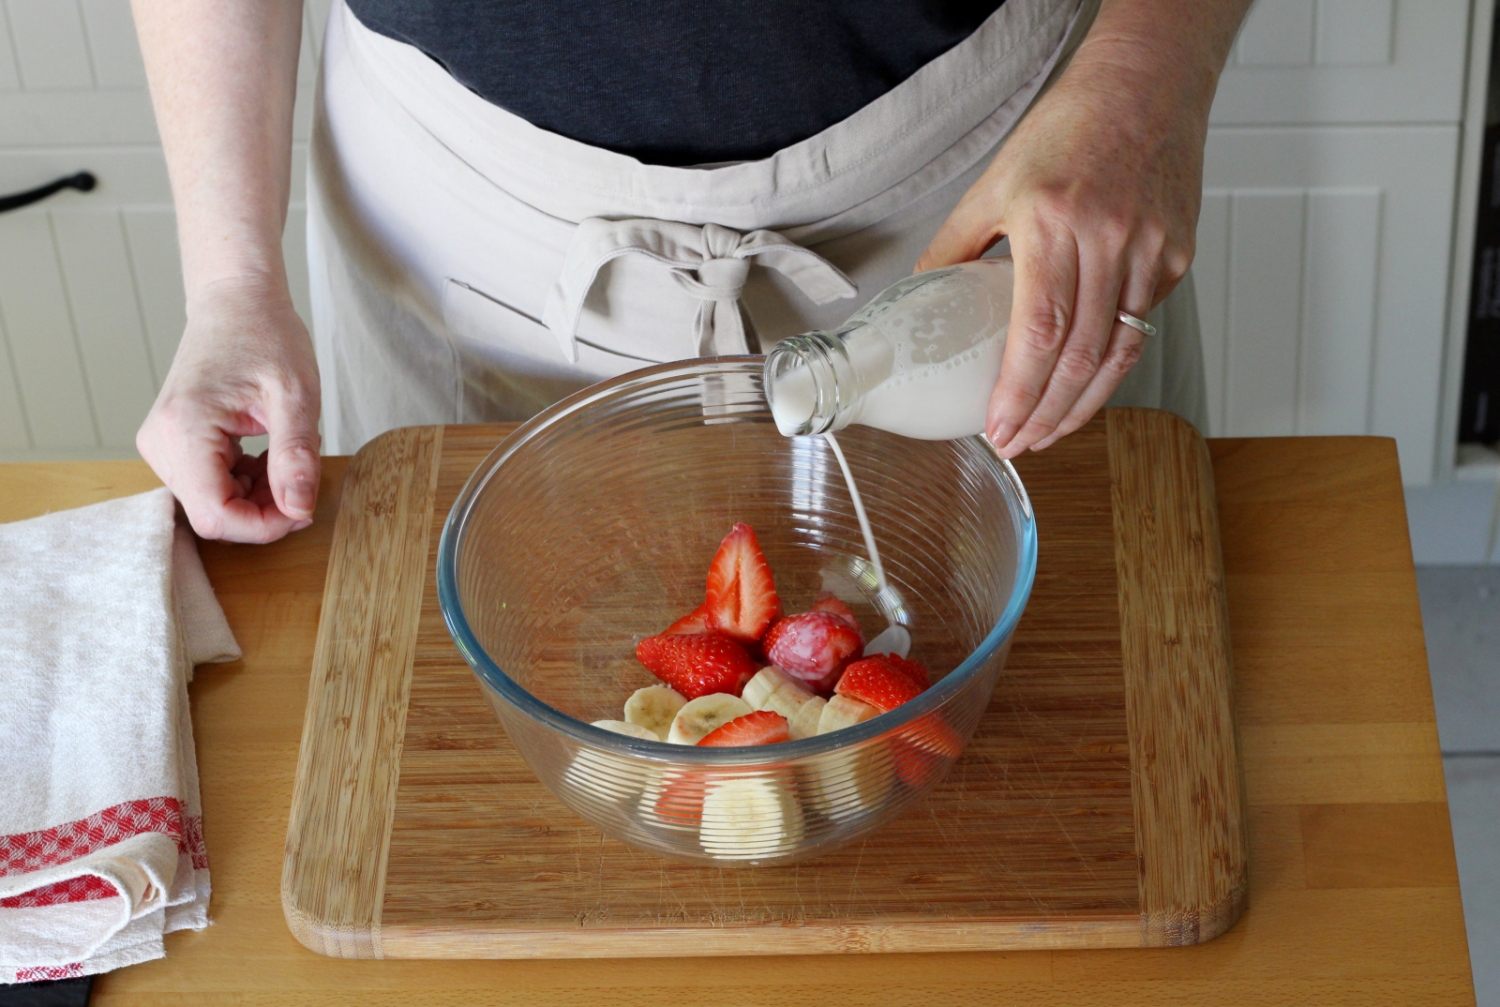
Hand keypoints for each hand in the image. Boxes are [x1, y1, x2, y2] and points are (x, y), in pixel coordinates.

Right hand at [137, 279, 320, 542]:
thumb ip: (295, 456)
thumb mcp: (295, 395)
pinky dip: (244, 484)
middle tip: (302, 480)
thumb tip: (299, 510)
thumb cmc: (265, 336)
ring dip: (256, 498)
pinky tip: (265, 456)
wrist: (236, 302)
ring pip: (211, 505)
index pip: (216, 515)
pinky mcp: (171, 444)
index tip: (304, 509)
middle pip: (212, 515)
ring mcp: (160, 444)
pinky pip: (208, 487)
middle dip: (263, 512)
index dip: (264, 526)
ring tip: (284, 457)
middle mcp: (159, 442)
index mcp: (183, 429)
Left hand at [917, 35, 1211, 456]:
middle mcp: (1109, 239)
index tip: (1000, 429)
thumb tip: (922, 299)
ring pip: (1118, 352)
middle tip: (1020, 444)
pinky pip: (1139, 325)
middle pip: (1080, 356)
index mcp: (1054, 222)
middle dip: (1048, 415)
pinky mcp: (1176, 256)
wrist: (1146, 86)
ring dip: (1082, 404)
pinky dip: (1110, 363)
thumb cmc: (1069, 128)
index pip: (1038, 330)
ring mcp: (1150, 250)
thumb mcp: (993, 184)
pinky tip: (1084, 383)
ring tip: (1050, 430)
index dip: (1020, 392)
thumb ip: (954, 247)